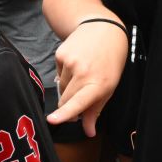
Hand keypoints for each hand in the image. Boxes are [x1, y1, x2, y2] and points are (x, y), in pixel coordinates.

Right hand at [48, 19, 127, 134]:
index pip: (78, 102)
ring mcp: (70, 62)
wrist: (103, 30)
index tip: (52, 120)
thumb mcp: (109, 88)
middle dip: (68, 105)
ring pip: (61, 87)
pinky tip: (75, 64)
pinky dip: (64, 73)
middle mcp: (83, 72)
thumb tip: (88, 132)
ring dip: (68, 86)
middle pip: (65, 99)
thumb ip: (95, 111)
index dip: (65, 113)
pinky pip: (57, 74)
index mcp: (98, 83)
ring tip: (82, 73)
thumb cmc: (109, 62)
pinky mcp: (60, 54)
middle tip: (81, 95)